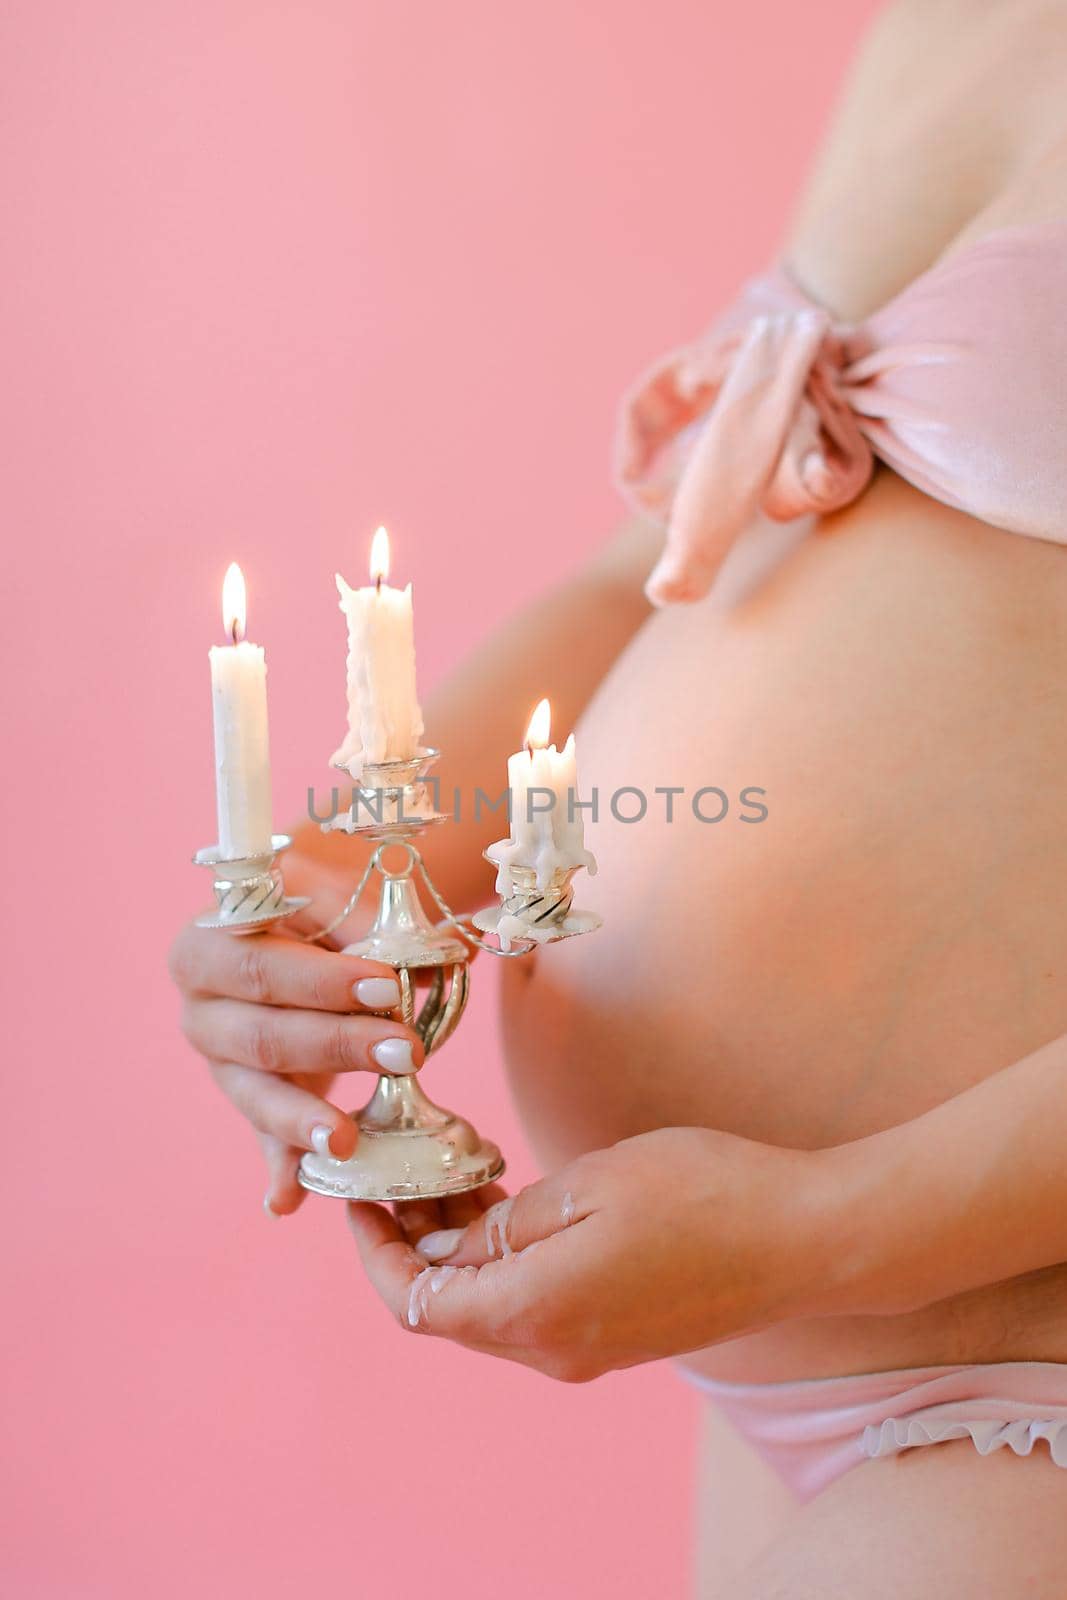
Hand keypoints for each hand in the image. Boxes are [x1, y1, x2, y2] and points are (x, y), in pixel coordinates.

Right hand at [168, 849, 425, 1216]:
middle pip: (262, 1035)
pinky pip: (263, 1139)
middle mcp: (201, 1004)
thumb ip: (371, 926)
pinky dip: (279, 1169)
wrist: (322, 912)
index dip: (320, 981)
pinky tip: (286, 1200)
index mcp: (209, 940)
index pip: (261, 966)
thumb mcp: (346, 892)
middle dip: (337, 1046)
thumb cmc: (332, 896)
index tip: (386, 987)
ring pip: (257, 1094)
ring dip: (306, 1119)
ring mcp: (221, 1058)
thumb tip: (418, 963)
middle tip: (405, 1051)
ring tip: (348, 1142)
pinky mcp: (252, 1098)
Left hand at [347, 1126, 836, 1381]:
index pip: (414, 1300)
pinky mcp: (618, 1335)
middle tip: (405, 1164)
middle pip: (445, 1307)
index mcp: (536, 1312)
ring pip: (488, 1305)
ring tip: (454, 1169)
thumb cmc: (708, 1193)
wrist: (811, 1237)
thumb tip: (448, 1245)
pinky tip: (510, 1199)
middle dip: (411, 1239)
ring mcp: (589, 1349)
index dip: (374, 1248)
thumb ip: (508, 1222)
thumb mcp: (591, 1185)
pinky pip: (532, 1304)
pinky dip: (504, 1259)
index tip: (361, 1189)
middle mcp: (554, 1350)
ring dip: (458, 1246)